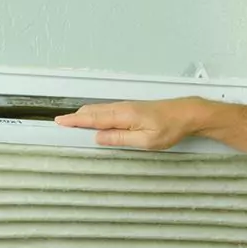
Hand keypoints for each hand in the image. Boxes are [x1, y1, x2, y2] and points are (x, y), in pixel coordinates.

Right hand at [53, 97, 199, 149]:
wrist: (187, 113)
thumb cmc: (170, 128)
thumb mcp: (146, 141)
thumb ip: (120, 139)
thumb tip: (98, 138)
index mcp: (123, 115)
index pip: (93, 118)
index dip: (75, 121)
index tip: (59, 122)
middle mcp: (122, 108)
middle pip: (93, 111)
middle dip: (75, 117)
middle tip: (60, 124)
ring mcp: (127, 106)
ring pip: (100, 109)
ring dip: (85, 115)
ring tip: (72, 122)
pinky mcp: (132, 108)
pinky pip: (108, 110)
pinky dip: (96, 114)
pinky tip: (94, 119)